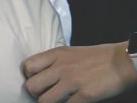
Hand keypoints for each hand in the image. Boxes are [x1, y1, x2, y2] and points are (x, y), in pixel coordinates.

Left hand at [22, 43, 136, 102]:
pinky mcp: (85, 95)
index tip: (36, 81)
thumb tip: (39, 74)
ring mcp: (72, 82)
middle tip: (45, 94)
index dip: (29, 77)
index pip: (27, 67)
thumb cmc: (96, 57)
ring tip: (57, 100)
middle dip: (36, 94)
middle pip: (31, 86)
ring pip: (44, 101)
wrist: (122, 62)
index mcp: (56, 55)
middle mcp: (61, 67)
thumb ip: (53, 61)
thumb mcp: (70, 52)